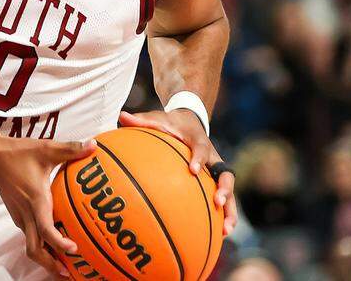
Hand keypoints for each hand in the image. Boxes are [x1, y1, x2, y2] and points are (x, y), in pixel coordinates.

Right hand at [0, 136, 98, 276]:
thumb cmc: (19, 153)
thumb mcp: (47, 148)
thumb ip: (71, 149)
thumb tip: (93, 145)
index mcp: (36, 200)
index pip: (45, 230)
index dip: (59, 243)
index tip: (74, 249)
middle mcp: (26, 213)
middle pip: (35, 250)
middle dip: (51, 264)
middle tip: (70, 272)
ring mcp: (20, 216)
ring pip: (31, 245)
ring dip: (46, 258)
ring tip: (64, 265)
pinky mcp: (17, 215)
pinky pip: (29, 235)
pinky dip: (41, 245)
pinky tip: (54, 242)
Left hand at [118, 110, 237, 234]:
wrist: (190, 120)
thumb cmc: (170, 122)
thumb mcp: (158, 119)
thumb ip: (141, 120)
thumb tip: (121, 116)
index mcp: (199, 141)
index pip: (201, 149)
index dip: (198, 158)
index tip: (192, 169)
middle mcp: (213, 157)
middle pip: (225, 173)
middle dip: (224, 188)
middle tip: (218, 202)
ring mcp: (216, 170)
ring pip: (229, 191)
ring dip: (229, 210)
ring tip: (226, 230)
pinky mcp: (215, 180)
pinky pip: (223, 198)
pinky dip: (222, 216)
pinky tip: (219, 235)